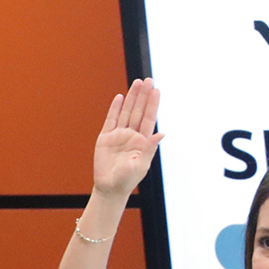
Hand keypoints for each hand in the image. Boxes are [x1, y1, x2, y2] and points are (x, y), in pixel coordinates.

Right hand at [92, 80, 164, 199]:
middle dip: (143, 95)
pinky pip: (111, 119)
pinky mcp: (106, 137)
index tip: (156, 90)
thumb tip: (162, 134)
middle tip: (148, 80)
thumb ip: (150, 148)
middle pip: (139, 111)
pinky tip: (120, 97)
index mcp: (143, 141)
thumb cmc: (128, 180)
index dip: (152, 104)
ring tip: (137, 83)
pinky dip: (115, 108)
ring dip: (131, 98)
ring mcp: (119, 135)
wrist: (110, 188)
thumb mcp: (141, 165)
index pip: (149, 118)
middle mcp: (132, 135)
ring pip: (126, 112)